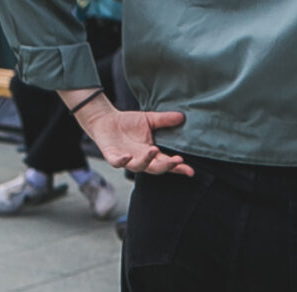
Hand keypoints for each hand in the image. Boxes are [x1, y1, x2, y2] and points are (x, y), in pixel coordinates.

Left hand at [74, 98, 192, 175]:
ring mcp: (127, 160)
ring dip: (147, 161)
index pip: (167, 163)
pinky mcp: (112, 157)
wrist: (105, 121)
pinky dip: (123, 161)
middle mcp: (140, 160)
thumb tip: (182, 116)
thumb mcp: (149, 120)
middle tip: (177, 161)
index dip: (178, 168)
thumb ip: (165, 120)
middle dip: (167, 166)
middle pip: (156, 168)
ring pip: (138, 167)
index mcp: (151, 154)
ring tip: (154, 150)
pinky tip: (128, 156)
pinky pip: (118, 163)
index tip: (191, 171)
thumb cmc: (128, 123)